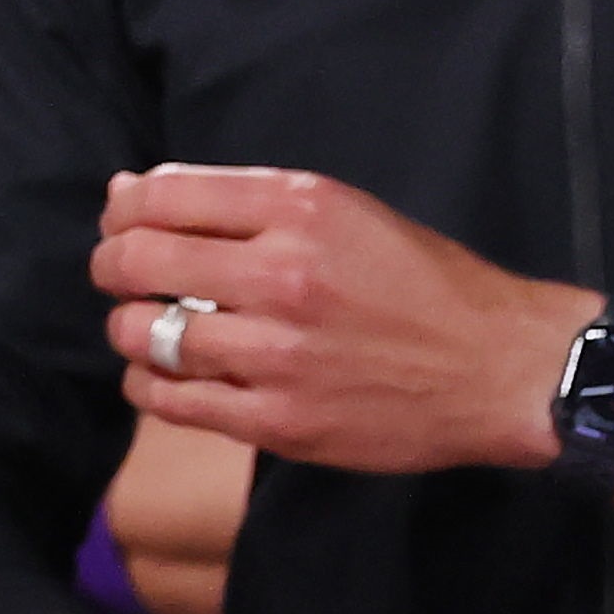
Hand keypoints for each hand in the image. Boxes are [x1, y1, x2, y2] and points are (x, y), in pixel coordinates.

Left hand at [94, 165, 586, 475]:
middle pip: (136, 261)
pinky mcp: (279, 421)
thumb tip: (129, 192)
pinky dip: (150, 384)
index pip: (160, 195)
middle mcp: (282, 275)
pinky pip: (170, 400)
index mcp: (299, 209)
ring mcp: (278, 354)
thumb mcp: (343, 212)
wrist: (501, 369)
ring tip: (153, 328)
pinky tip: (169, 375)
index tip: (123, 222)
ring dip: (132, 328)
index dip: (122, 209)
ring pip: (143, 334)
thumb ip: (239, 201)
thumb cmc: (423, 284)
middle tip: (122, 275)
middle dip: (111, 265)